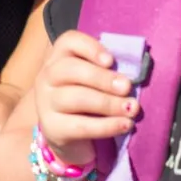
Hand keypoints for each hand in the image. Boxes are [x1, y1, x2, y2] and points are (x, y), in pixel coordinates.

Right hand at [34, 31, 138, 166]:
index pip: (68, 42)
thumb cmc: (89, 101)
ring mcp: (46, 103)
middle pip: (70, 69)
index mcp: (59, 57)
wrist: (69, 138)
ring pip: (76, 98)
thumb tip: (134, 71)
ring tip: (131, 108)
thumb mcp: (95, 81)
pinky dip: (106, 126)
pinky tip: (125, 125)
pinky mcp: (52, 128)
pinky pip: (81, 126)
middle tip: (127, 87)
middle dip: (102, 78)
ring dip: (108, 103)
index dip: (91, 48)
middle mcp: (47, 77)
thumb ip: (109, 71)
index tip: (111, 60)